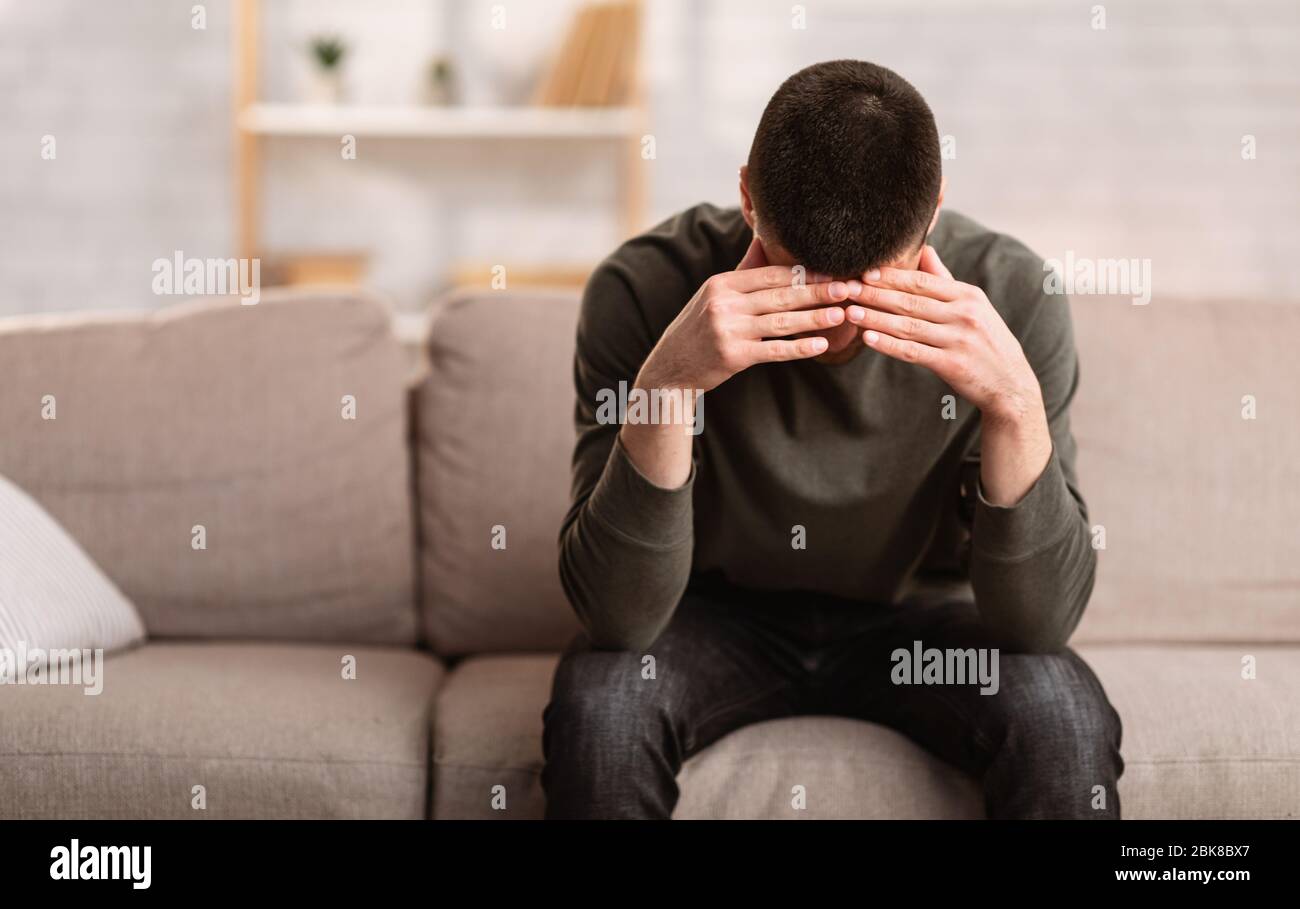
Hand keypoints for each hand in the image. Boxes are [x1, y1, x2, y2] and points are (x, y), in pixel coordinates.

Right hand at [636, 237, 853, 392]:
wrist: (669, 369)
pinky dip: (799, 348)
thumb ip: (743, 272)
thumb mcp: (714, 295)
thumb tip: (765, 237)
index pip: (770, 274)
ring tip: (842, 314)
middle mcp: (724, 304)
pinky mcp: (733, 356)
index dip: (804, 273)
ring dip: (815, 318)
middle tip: (848, 288)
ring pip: (782, 322)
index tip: (833, 270)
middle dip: (818, 291)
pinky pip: (774, 350)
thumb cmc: (698, 328)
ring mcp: (728, 330)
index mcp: (722, 284)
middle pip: (780, 295)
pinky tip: (821, 345)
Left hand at [845, 245, 1041, 424]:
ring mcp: (958, 340)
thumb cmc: (986, 340)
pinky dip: (889, 345)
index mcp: (968, 296)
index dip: (892, 277)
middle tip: (846, 289)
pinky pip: (913, 352)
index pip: (923, 281)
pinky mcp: (951, 365)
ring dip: (876, 318)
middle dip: (875, 294)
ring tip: (850, 312)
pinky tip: (868, 339)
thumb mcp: (974, 306)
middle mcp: (964, 315)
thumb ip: (945, 280)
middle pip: (911, 301)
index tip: (865, 272)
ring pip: (908, 326)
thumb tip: (924, 250)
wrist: (1010, 383)